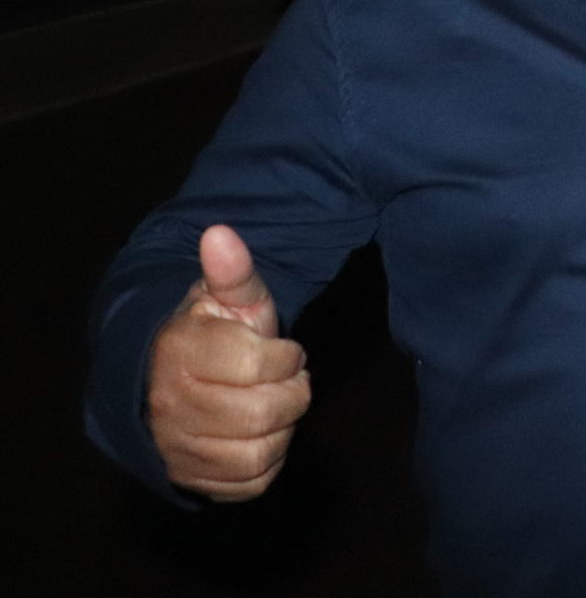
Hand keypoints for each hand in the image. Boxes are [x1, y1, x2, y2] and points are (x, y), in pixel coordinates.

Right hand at [146, 225, 310, 500]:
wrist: (162, 380)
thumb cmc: (210, 333)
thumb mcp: (226, 298)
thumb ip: (232, 271)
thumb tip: (220, 232)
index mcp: (183, 353)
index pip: (260, 365)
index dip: (286, 356)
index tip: (282, 350)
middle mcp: (172, 405)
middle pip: (263, 414)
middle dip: (291, 393)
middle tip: (286, 379)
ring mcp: (177, 447)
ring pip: (258, 454)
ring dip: (282, 429)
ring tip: (272, 403)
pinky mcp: (189, 479)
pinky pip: (250, 484)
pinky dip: (268, 462)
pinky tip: (260, 435)